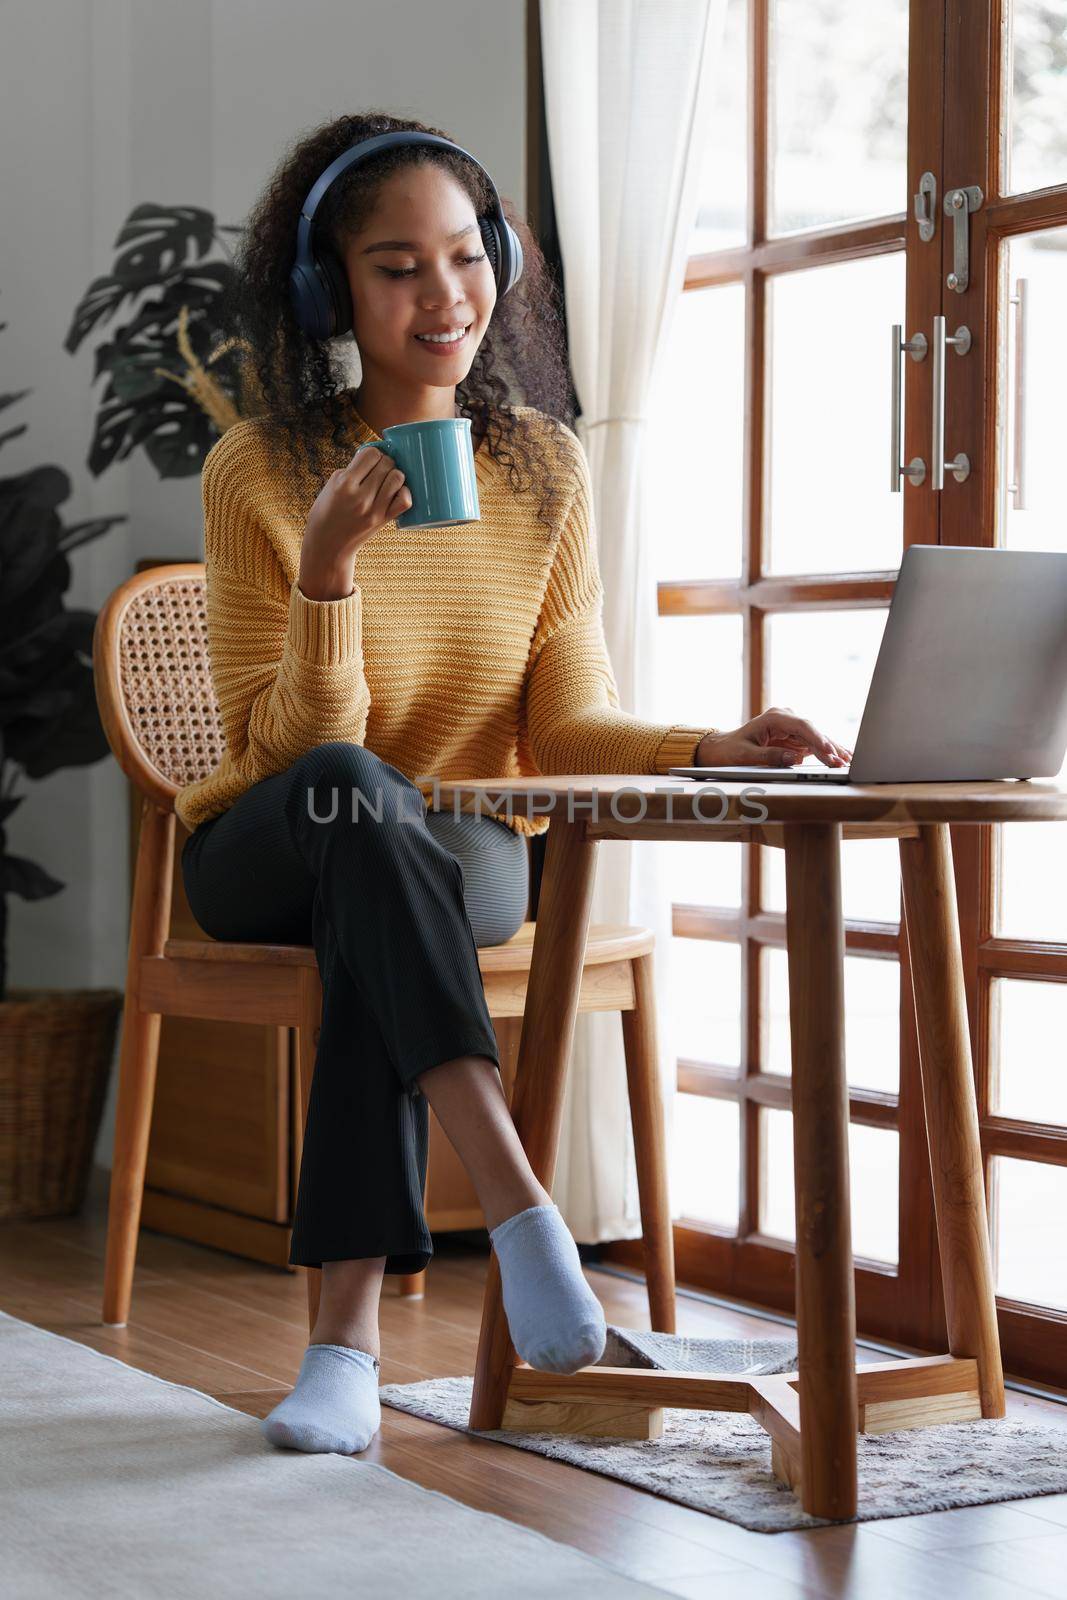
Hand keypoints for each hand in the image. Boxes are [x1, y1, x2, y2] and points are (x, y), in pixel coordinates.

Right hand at [299, 445, 412, 600]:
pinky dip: (404, 492)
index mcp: (344, 484)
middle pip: (386, 464)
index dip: (372, 454)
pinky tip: (395, 493)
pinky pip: (404, 500)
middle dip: (384, 463)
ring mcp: (373, 510)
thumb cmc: (327, 512)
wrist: (328, 545)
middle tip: (377, 471)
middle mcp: (360, 496)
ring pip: (397, 477)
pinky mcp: (383, 520)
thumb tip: (374, 457)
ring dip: (394, 475)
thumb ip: (351, 470)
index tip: (369, 461)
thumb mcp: (331, 486)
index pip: (371, 454)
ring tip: (386, 481)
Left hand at [695, 708, 852, 768]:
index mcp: (774, 717)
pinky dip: (828, 753)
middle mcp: (787, 719)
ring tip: (849, 763)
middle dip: (828, 748)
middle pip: (813, 732)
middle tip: (841, 763)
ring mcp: (793, 728)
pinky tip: (844, 758)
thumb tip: (795, 759)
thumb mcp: (746, 755)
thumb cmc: (732, 750)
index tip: (828, 751)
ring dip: (832, 751)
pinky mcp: (796, 739)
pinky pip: (815, 745)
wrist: (724, 748)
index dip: (817, 738)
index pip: (802, 725)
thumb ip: (770, 756)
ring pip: (817, 738)